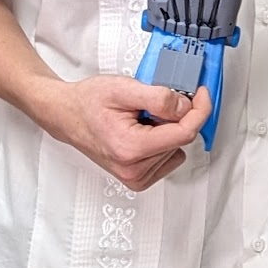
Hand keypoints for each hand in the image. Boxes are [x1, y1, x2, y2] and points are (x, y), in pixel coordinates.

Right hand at [40, 77, 210, 191]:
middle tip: (148, 104)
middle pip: (180, 139)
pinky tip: (141, 132)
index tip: (201, 94)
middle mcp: (133, 169)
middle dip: (174, 117)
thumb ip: (159, 97)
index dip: (198, 110)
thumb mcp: (124, 88)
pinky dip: (162, 141)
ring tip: (138, 120)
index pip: (185, 133)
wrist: (66, 114)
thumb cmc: (88, 101)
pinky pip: (169, 157)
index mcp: (131, 148)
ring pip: (175, 147)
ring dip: (165, 129)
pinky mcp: (138, 179)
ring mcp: (135, 177)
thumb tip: (186, 106)